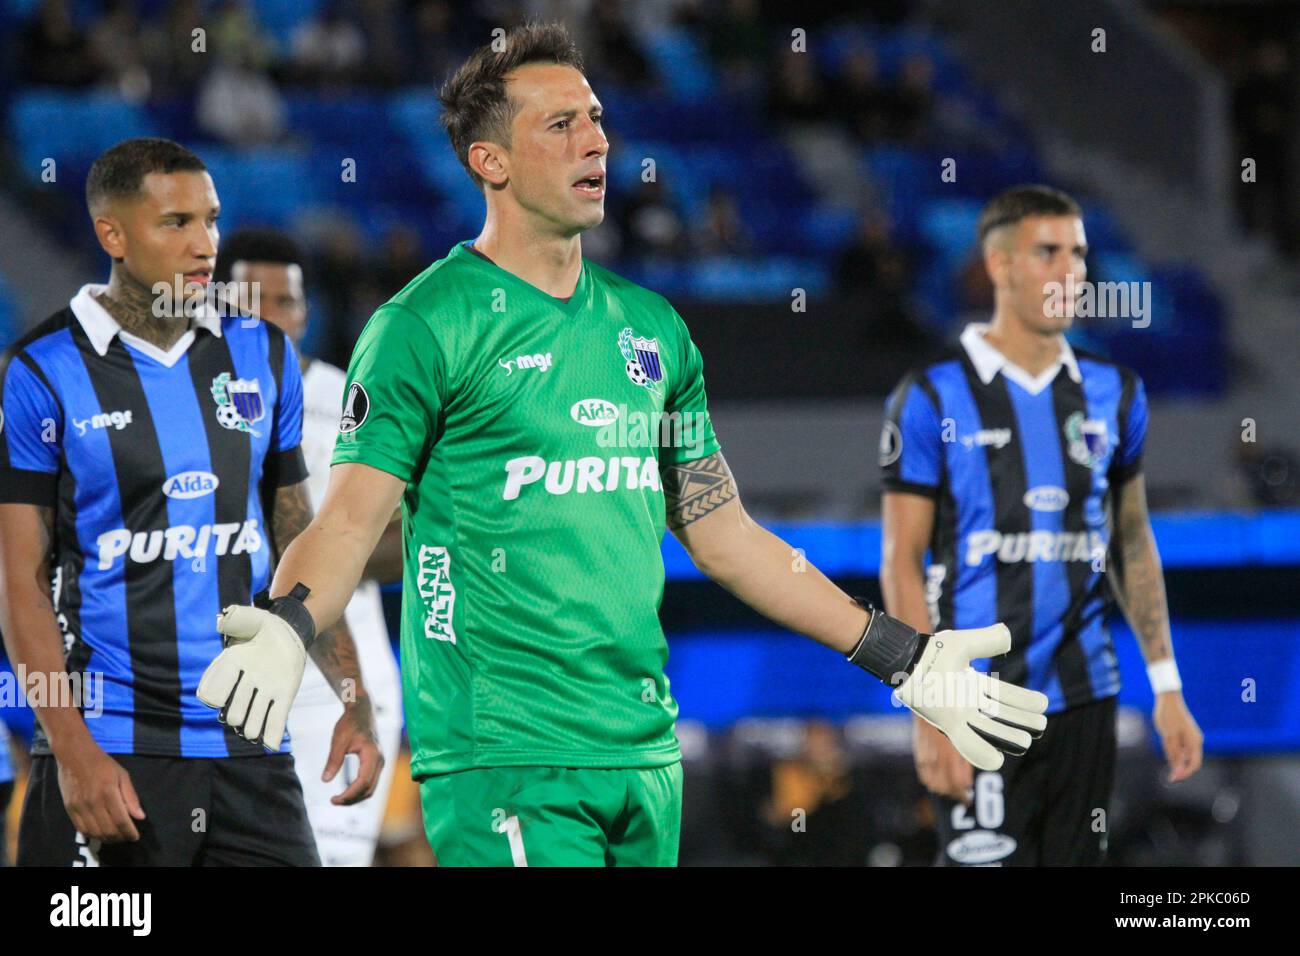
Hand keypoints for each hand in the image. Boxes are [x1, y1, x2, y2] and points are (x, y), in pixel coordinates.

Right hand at [56, 739, 145, 842]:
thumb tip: (140, 817)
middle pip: (108, 830)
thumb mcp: (122, 775)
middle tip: (126, 837)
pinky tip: (100, 832)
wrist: (74, 756)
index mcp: (109, 793)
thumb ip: (131, 797)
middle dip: (120, 837)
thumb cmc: (102, 763)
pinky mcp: (69, 809)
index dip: (129, 833)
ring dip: (106, 838)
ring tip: (115, 836)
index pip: (121, 821)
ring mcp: (79, 807)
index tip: (135, 837)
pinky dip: (92, 835)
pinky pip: (81, 829)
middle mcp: (93, 803)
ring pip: (94, 832)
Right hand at [197, 604, 307, 750]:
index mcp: (232, 666)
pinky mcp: (284, 696)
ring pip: (254, 718)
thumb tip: (222, 619)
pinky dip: (272, 733)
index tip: (214, 701)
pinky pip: (277, 718)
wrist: (286, 630)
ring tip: (251, 733)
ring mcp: (265, 692)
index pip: (217, 688)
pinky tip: (271, 746)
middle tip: (237, 718)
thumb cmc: (261, 625)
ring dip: (252, 727)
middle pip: (236, 708)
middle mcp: (245, 683)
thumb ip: (234, 619)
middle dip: (236, 715)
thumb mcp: (248, 617)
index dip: (215, 696)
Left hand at [323, 698, 382, 805]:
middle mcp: (380, 761)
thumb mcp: (339, 740)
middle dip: (352, 799)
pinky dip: (360, 790)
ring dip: (356, 797)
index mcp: (372, 755)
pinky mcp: (377, 762)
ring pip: (371, 788)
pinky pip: (371, 782)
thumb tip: (325, 780)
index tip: (333, 799)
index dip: (349, 795)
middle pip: (369, 789)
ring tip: (339, 799)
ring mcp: (380, 762)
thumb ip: (333, 761)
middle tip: (333, 801)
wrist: (362, 710)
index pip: (363, 783)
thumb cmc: (350, 723)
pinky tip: (347, 791)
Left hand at [895, 624, 1048, 771]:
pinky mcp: (947, 722)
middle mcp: (967, 701)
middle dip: (1021, 721)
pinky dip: (980, 753)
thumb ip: (988, 640)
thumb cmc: (932, 650)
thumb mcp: (965, 643)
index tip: (1043, 704)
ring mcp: (958, 713)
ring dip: (1007, 737)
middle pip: (1001, 714)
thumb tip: (1008, 637)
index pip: (1004, 694)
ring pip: (988, 729)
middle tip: (1041, 725)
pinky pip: (967, 742)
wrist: (908, 660)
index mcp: (973, 683)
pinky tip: (997, 761)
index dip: (1024, 700)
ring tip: (1026, 742)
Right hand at [912, 713, 973, 802]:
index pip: (956, 784)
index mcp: (951, 752)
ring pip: (932, 783)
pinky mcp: (918, 750)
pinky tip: (938, 780)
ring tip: (952, 789)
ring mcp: (925, 754)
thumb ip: (966, 760)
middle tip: (962, 796)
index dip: (962, 795)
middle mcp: (936, 756)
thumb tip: (967, 782)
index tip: (968, 800)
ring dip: (942, 789)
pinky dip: (930, 781)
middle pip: (943, 786)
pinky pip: (923, 774)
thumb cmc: (954, 716)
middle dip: (953, 794)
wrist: (932, 699)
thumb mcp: (965, 737)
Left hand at [1153, 691, 1202, 782]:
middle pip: (1190, 760)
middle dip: (1180, 769)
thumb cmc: (1168, 716)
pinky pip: (1181, 747)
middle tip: (1168, 776)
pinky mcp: (1184, 733)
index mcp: (1194, 742)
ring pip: (1185, 754)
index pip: (1194, 764)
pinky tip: (1166, 745)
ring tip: (1165, 751)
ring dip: (1176, 759)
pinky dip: (1175, 751)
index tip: (1173, 779)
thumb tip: (1177, 770)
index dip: (1184, 773)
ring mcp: (1190, 736)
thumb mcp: (1169, 737)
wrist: (1168, 699)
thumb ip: (1174, 754)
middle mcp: (1195, 740)